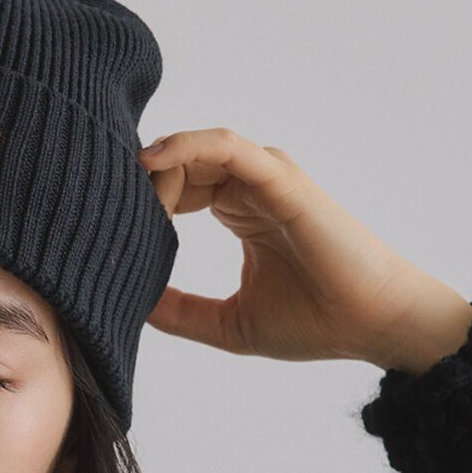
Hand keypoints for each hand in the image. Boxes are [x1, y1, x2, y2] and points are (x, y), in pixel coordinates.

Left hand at [139, 128, 471, 373]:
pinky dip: (187, 147)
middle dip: (140, 181)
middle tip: (102, 203)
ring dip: (157, 166)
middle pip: (181, 165)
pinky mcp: (281, 180)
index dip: (141, 201)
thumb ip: (180, 312)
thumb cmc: (313, 323)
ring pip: (198, 151)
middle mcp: (253, 188)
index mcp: (239, 212)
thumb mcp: (225, 324)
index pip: (178, 187)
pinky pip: (227, 148)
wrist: (369, 325)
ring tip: (123, 187)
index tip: (106, 226)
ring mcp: (268, 180)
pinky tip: (152, 161)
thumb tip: (130, 306)